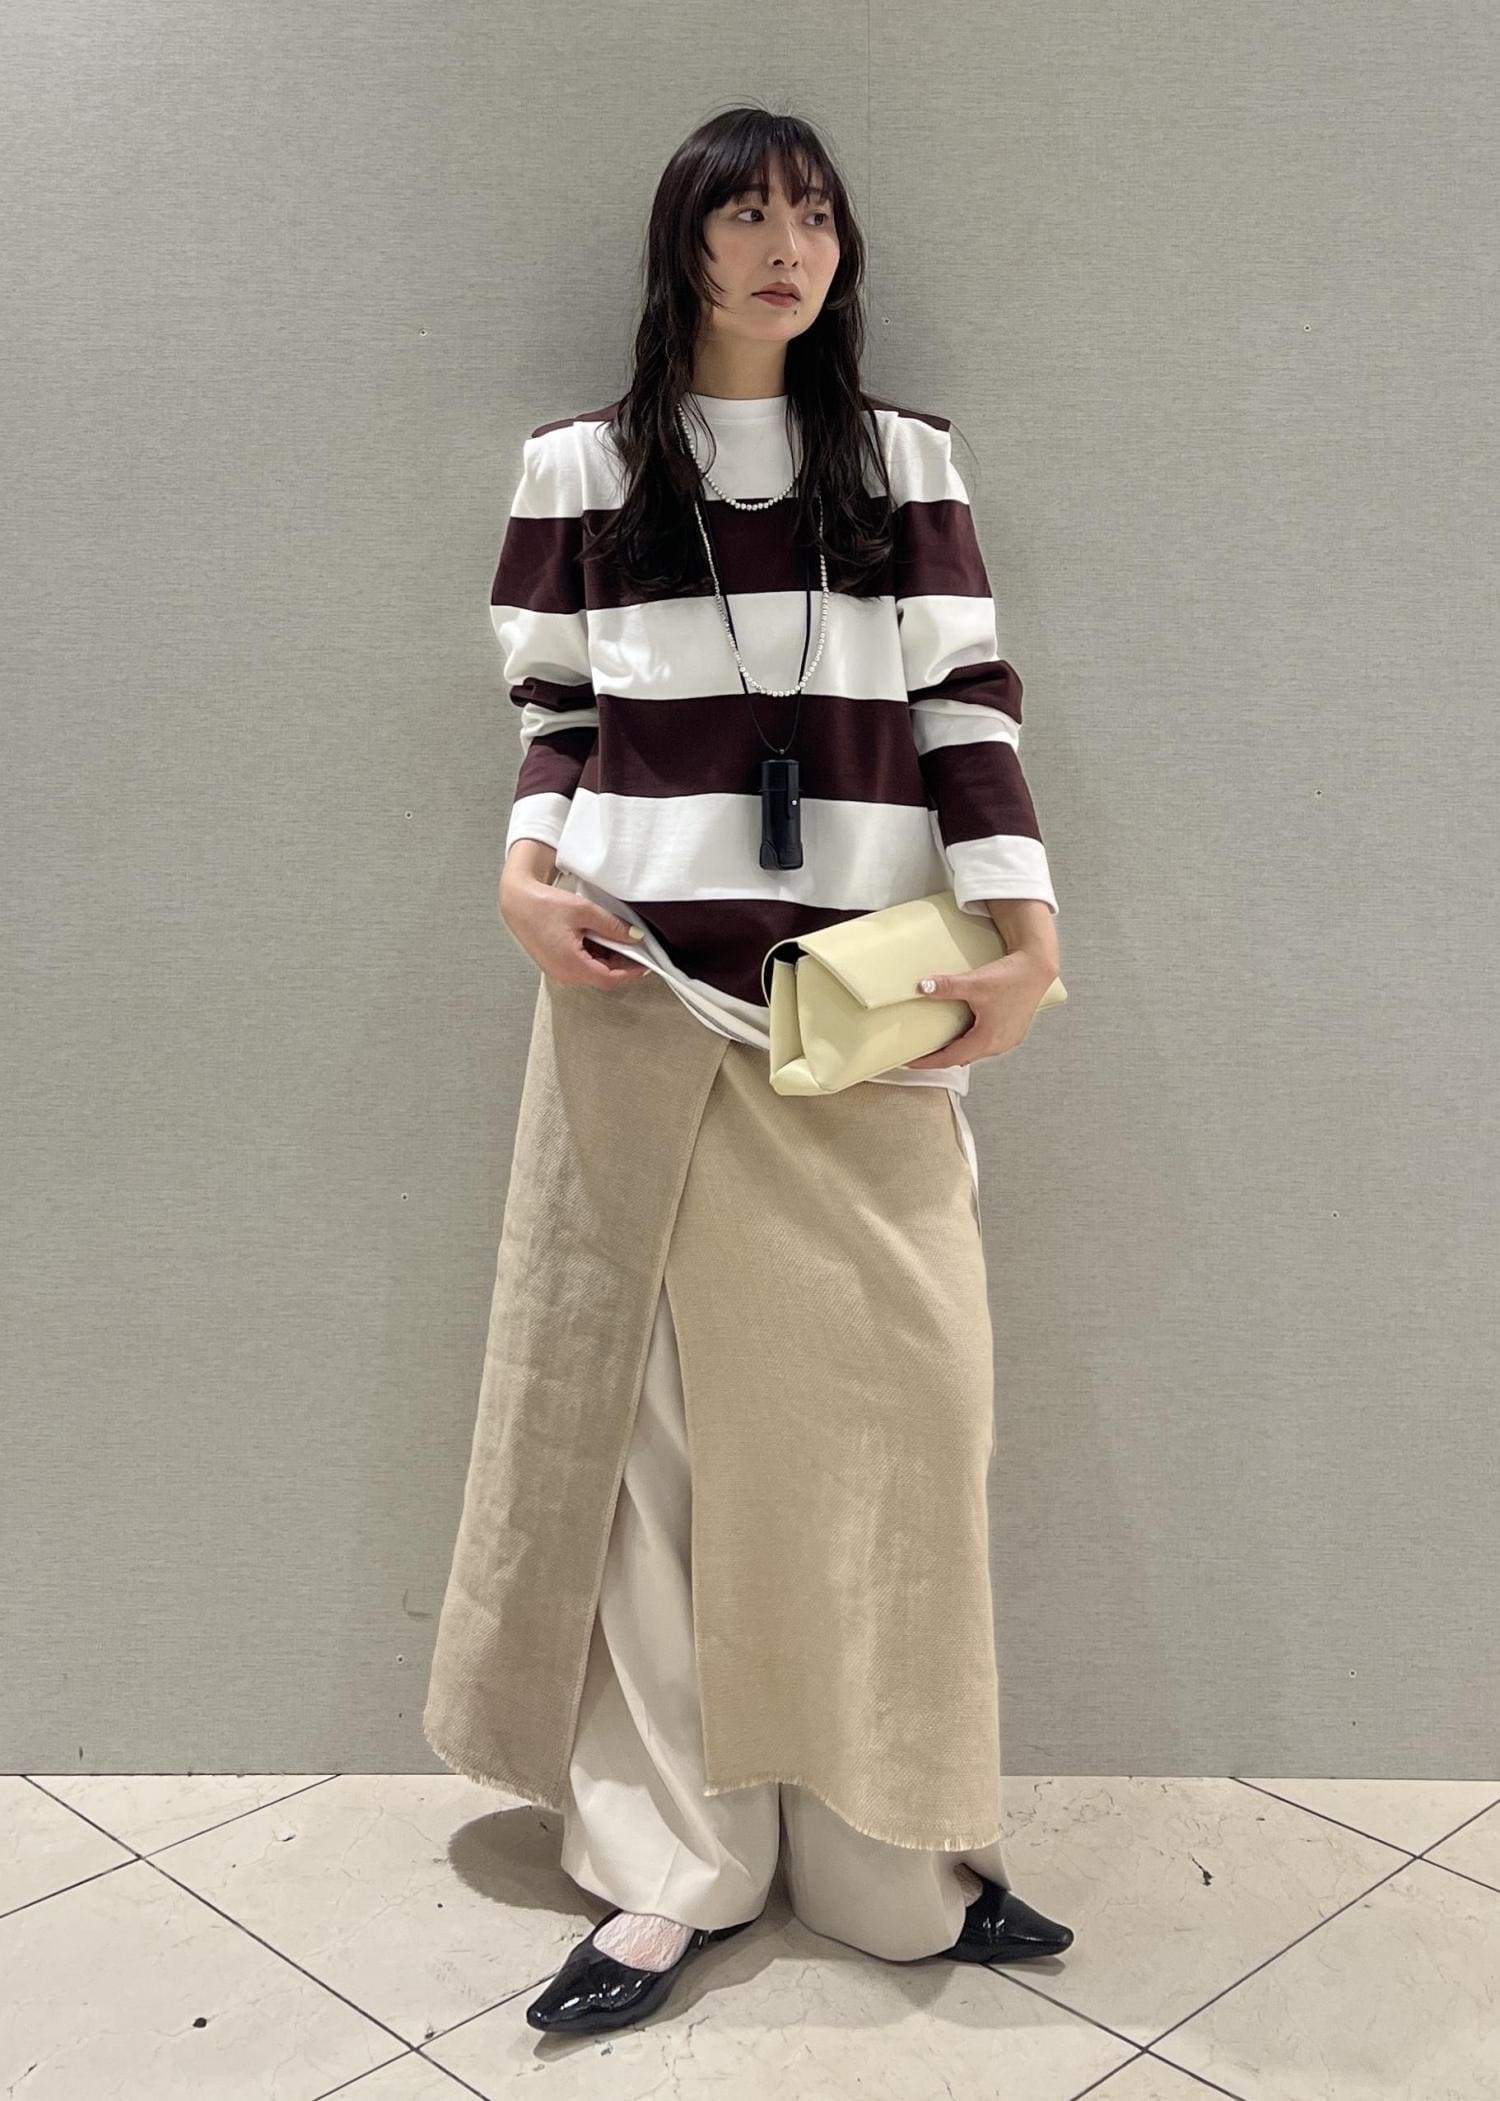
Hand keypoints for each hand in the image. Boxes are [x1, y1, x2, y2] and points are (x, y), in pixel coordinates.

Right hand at [499, 868, 653, 986]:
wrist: (517, 901)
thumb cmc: (544, 904)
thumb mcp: (585, 911)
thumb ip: (613, 926)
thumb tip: (636, 937)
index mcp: (570, 964)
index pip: (610, 979)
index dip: (631, 972)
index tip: (646, 962)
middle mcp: (563, 974)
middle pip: (602, 977)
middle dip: (621, 964)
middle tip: (634, 945)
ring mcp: (558, 971)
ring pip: (593, 972)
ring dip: (608, 958)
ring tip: (615, 937)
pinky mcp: (556, 965)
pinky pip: (581, 966)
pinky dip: (594, 955)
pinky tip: (598, 938)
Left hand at [901, 948, 1056, 1069]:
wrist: (1036, 967)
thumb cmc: (1009, 977)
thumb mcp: (974, 982)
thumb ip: (946, 987)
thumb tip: (922, 987)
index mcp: (987, 1039)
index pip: (950, 1058)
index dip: (928, 1062)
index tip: (911, 1062)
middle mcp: (999, 1045)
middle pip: (963, 1058)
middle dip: (941, 1057)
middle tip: (921, 1054)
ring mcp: (1009, 1040)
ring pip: (976, 1052)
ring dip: (958, 1050)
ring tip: (940, 1044)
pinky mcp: (1014, 1031)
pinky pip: (987, 1044)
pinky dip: (972, 1042)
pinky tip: (965, 1033)